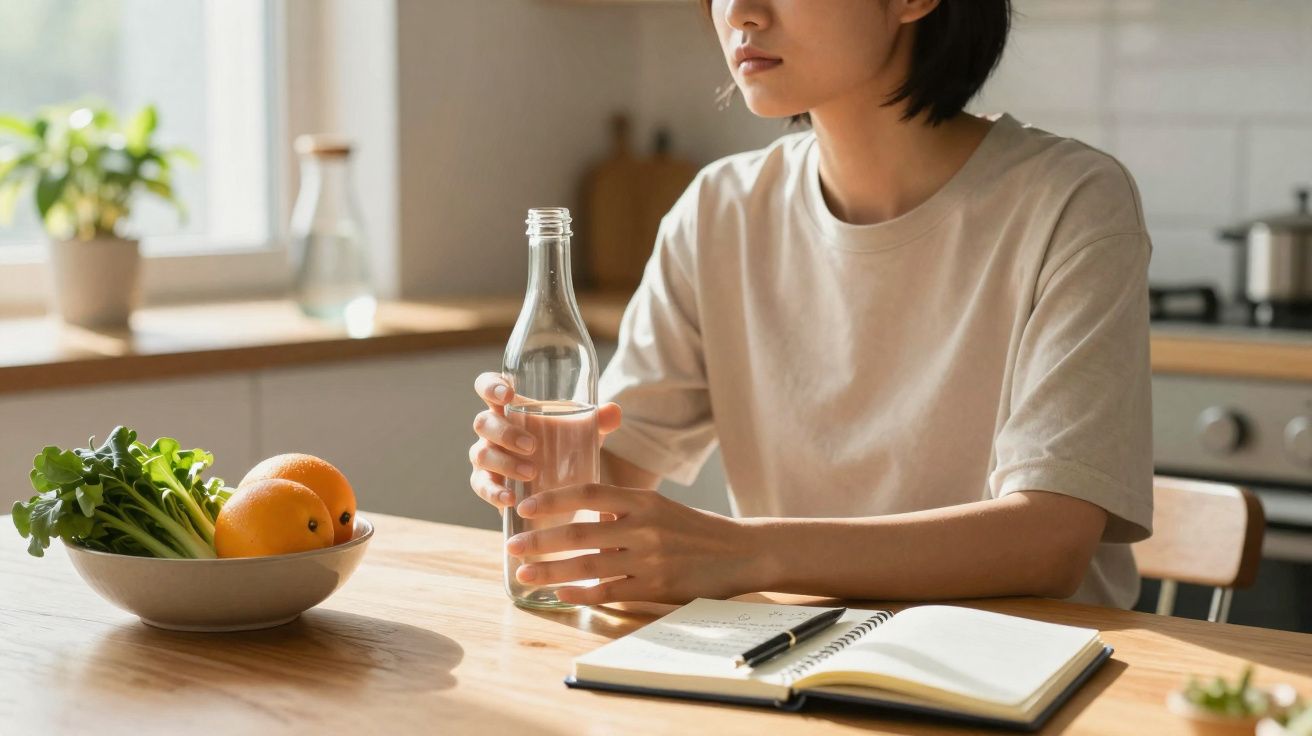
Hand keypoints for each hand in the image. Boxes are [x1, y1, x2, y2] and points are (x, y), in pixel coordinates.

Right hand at [469, 372, 621, 508]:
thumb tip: (613, 412)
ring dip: (505, 463)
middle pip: (483, 422)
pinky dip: (493, 492)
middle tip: (533, 446)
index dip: (490, 386)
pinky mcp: (486, 482)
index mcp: (511, 407)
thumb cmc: (563, 445)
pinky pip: (480, 485)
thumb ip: (598, 421)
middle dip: (505, 433)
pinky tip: (510, 499)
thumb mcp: (582, 432)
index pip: (488, 386)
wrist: (555, 483)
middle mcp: (493, 428)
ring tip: (532, 473)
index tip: (507, 394)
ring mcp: (486, 455)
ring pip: (481, 454)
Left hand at [504, 484, 768, 604]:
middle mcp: (643, 526)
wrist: (740, 552)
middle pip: (579, 532)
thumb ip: (622, 509)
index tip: (525, 508)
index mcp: (643, 500)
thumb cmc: (695, 529)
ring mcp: (650, 558)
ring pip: (587, 565)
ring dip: (551, 571)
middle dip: (540, 540)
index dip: (553, 499)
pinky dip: (580, 593)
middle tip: (513, 546)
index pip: (588, 492)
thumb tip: (579, 515)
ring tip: (525, 574)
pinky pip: (608, 591)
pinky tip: (560, 594)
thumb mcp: (660, 507)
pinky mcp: (656, 586)